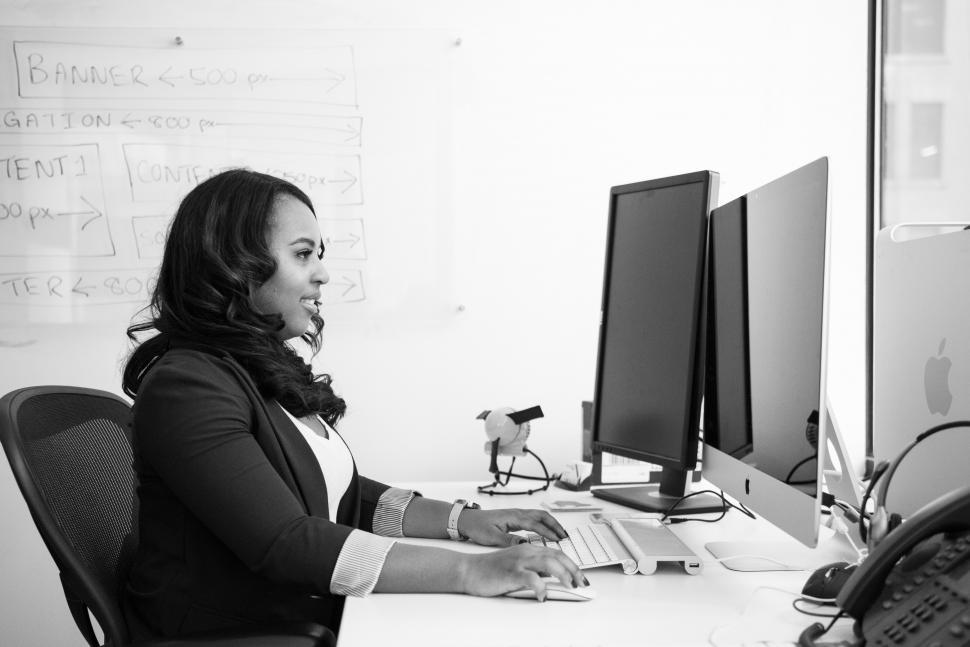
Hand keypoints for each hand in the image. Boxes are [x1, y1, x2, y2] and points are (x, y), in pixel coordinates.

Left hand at [457, 507, 567, 546]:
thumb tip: (525, 544)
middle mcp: (517, 513)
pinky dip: (543, 523)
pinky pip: (534, 518)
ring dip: (551, 523)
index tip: (558, 539)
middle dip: (555, 525)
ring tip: (560, 533)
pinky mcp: (514, 517)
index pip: (535, 523)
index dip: (548, 532)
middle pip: (542, 516)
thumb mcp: (491, 537)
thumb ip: (508, 540)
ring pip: (539, 515)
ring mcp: (516, 514)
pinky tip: (546, 530)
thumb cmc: (477, 527)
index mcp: (513, 517)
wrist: (467, 520)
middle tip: (565, 536)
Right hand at [459, 544, 587, 599]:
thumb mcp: (518, 565)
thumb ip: (534, 568)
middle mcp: (526, 552)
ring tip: (569, 586)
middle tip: (582, 583)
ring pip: (548, 563)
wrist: (469, 570)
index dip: (572, 565)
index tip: (581, 577)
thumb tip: (553, 577)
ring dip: (563, 575)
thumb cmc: (492, 570)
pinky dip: (541, 587)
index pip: (557, 554)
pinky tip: (543, 596)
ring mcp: (519, 561)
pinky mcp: (511, 573)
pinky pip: (531, 578)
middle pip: (557, 557)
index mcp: (529, 549)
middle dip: (573, 570)